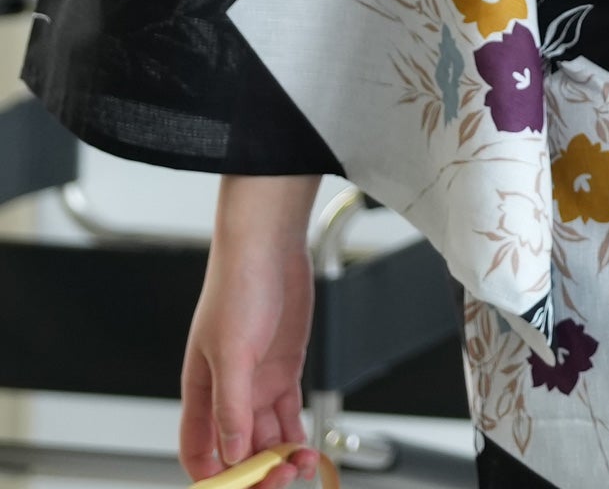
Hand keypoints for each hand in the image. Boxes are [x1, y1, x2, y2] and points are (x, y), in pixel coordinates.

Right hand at [179, 225, 320, 484]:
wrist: (270, 247)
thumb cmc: (238, 286)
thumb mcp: (231, 350)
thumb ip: (231, 405)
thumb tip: (233, 454)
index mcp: (200, 392)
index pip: (199, 451)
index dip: (215, 477)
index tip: (241, 488)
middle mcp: (229, 393)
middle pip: (237, 450)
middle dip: (257, 471)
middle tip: (282, 479)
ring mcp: (258, 382)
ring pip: (266, 437)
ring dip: (281, 456)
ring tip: (302, 465)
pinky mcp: (285, 369)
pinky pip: (288, 415)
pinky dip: (296, 434)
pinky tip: (307, 448)